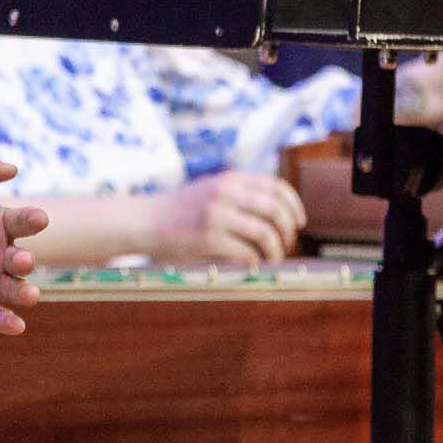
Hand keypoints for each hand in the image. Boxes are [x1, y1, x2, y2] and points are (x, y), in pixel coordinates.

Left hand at [0, 150, 44, 335]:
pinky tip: (15, 326)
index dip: (32, 219)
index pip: (22, 221)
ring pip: (13, 287)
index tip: (41, 218)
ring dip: (24, 291)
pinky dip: (6, 320)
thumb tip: (10, 170)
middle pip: (19, 258)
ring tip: (30, 296)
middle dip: (24, 260)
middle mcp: (1, 253)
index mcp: (0, 225)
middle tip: (23, 260)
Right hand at [132, 171, 304, 264]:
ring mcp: (216, 215)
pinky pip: (246, 252)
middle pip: (276, 211)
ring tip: (271, 259)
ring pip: (265, 233)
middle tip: (286, 245)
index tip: (299, 223)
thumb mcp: (210, 190)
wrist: (144, 220)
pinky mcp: (208, 238)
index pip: (277, 187)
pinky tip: (250, 263)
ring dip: (275, 251)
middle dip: (288, 232)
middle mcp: (225, 192)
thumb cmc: (179, 210)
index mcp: (230, 179)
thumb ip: (239, 194)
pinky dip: (254, 261)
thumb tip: (279, 212)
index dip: (295, 207)